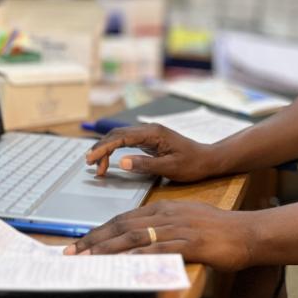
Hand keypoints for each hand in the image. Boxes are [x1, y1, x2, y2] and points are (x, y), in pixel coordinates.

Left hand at [63, 201, 256, 270]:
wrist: (247, 233)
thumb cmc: (218, 231)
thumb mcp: (186, 223)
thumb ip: (163, 230)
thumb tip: (141, 243)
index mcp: (163, 209)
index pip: (123, 219)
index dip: (99, 231)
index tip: (79, 242)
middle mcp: (166, 216)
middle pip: (122, 226)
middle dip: (94, 240)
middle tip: (71, 252)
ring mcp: (178, 229)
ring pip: (136, 237)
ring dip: (108, 249)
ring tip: (88, 259)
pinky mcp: (191, 244)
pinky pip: (161, 250)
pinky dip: (141, 256)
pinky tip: (126, 263)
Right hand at [85, 124, 219, 182]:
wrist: (207, 159)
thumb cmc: (192, 164)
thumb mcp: (170, 168)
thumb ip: (145, 164)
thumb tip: (121, 161)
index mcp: (153, 133)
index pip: (121, 137)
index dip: (104, 148)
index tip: (92, 159)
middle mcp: (149, 130)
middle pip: (117, 134)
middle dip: (101, 148)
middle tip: (90, 165)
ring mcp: (149, 134)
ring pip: (120, 137)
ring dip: (106, 149)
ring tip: (97, 166)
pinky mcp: (149, 140)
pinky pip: (127, 142)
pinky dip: (114, 150)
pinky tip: (109, 160)